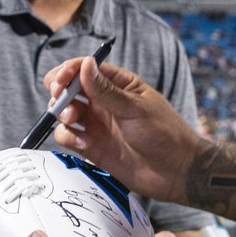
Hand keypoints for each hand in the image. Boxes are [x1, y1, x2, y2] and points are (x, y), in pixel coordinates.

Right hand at [43, 57, 204, 205]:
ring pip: (65, 111)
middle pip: (69, 88)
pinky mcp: (91, 146)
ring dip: (62, 113)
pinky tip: (83, 143)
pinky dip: (68, 137)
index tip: (61, 81)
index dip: (69, 71)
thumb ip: (106, 90)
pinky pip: (68, 136)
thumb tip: (86, 64)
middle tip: (60, 98)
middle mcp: (103, 101)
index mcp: (117, 84)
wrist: (175, 172)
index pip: (85, 68)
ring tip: (72, 120)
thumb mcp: (135, 108)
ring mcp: (96, 123)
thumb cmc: (165, 133)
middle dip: (59, 91)